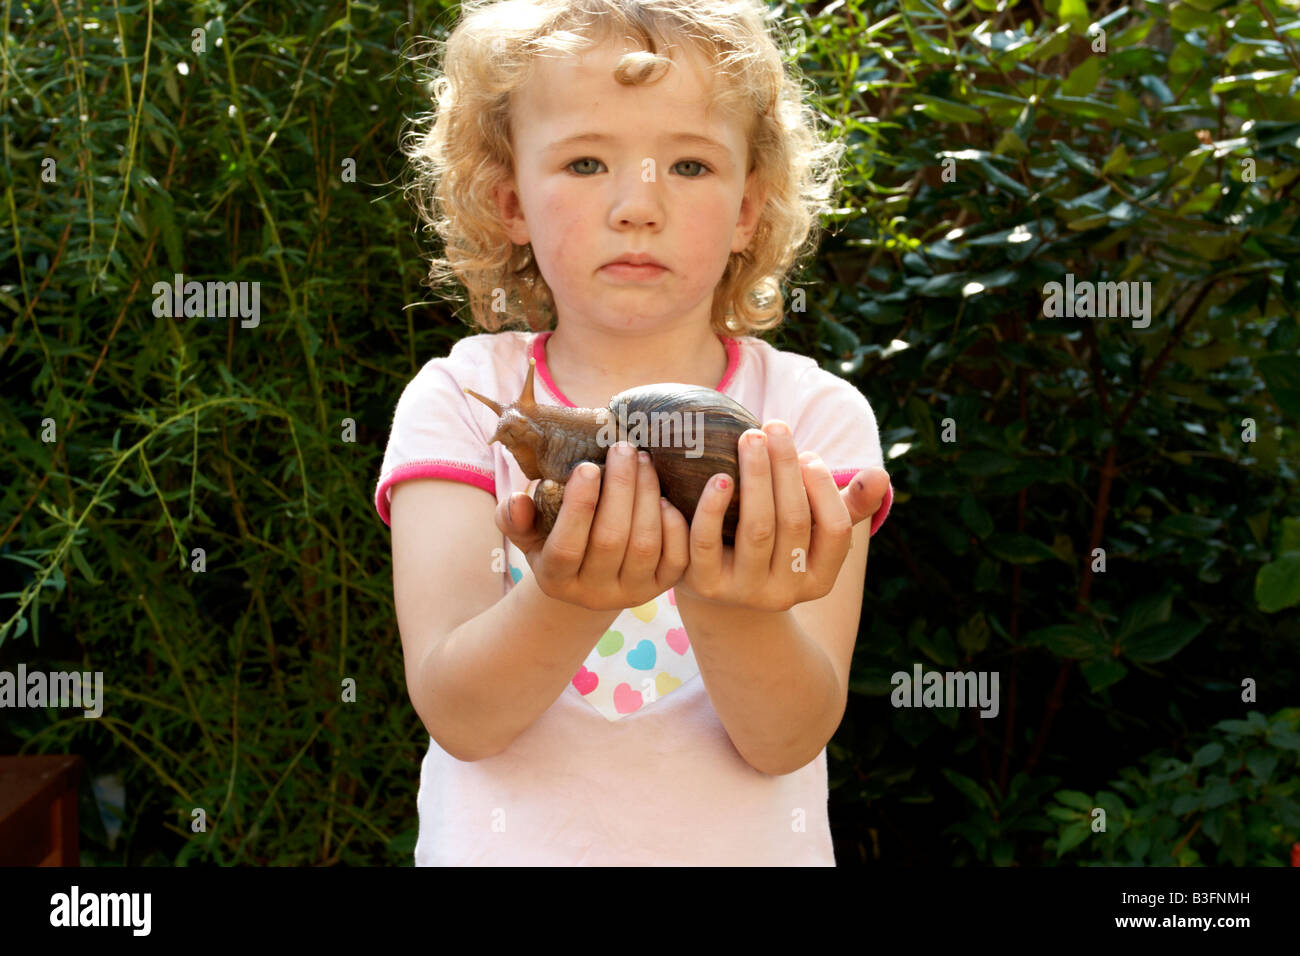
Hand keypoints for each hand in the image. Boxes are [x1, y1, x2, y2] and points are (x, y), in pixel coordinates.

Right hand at [495, 441, 690, 610]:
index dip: (578, 507)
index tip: (586, 466)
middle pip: (610, 540)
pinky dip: (672, 524)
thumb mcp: (529, 533)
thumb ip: (514, 517)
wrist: (591, 577)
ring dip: (646, 496)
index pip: (566, 548)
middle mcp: (595, 594)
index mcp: (556, 579)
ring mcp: (632, 592)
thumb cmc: (554, 541)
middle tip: (623, 449)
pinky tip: (663, 496)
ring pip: (644, 544)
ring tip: (642, 461)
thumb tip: (517, 500)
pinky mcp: (662, 586)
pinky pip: (675, 558)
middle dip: (620, 489)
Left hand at [673, 420, 890, 611]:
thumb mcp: (811, 528)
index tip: (808, 455)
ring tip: (749, 437)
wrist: (718, 583)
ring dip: (755, 477)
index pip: (835, 531)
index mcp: (819, 579)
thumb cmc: (775, 541)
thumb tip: (880, 475)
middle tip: (774, 426)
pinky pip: (706, 544)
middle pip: (793, 523)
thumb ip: (849, 502)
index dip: (825, 488)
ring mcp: (744, 592)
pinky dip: (712, 508)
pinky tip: (718, 476)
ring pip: (756, 529)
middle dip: (785, 468)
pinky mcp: (705, 585)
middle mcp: (785, 593)